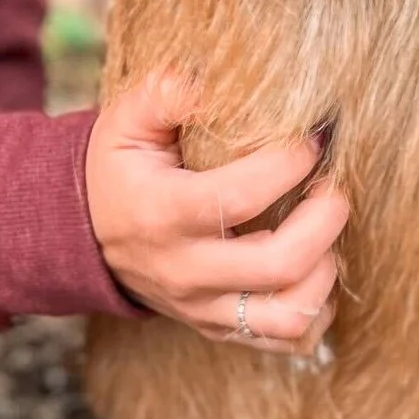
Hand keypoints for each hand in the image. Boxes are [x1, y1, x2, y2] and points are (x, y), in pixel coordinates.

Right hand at [85, 70, 347, 356]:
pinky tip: (316, 269)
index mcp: (163, 214)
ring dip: (325, 271)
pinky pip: (284, 340)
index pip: (240, 197)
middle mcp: (185, 270)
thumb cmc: (118, 170)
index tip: (312, 138)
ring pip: (289, 315)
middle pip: (279, 263)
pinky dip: (315, 310)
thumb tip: (210, 79)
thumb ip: (166, 93)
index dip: (288, 165)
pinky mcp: (217, 328)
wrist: (84, 237)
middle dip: (325, 219)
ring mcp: (203, 307)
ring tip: (326, 230)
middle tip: (334, 185)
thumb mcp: (126, 122)